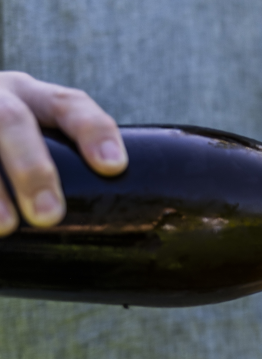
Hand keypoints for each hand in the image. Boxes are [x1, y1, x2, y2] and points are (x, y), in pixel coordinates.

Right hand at [0, 71, 127, 235]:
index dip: (93, 131)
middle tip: (49, 216)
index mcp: (33, 96)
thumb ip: (68, 167)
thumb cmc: (12, 147)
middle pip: (12, 121)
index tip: (113, 167)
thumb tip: (123, 232)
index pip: (69, 104)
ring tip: (6, 227)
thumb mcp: (37, 140)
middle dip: (32, 169)